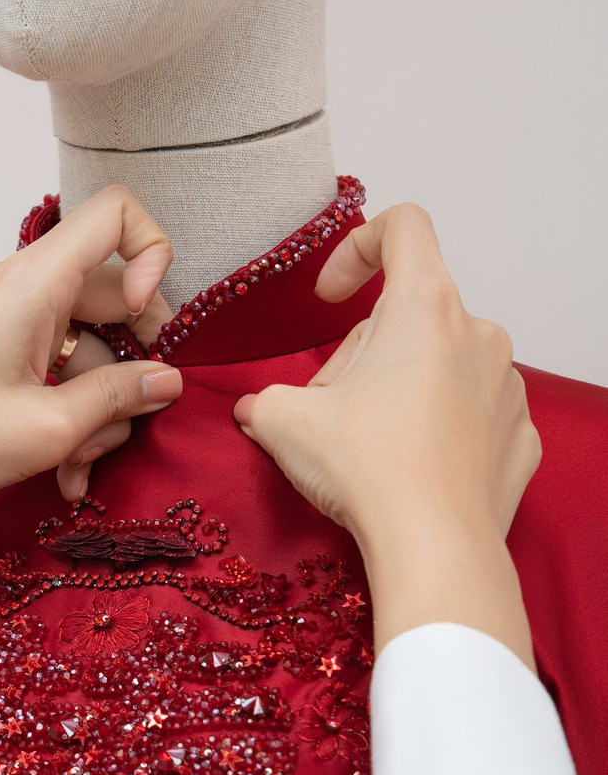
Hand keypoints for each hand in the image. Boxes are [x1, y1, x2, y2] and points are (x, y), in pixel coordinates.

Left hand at [0, 187, 181, 662]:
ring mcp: (11, 320)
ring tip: (77, 466)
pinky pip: (56, 370)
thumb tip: (168, 380)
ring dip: (98, 410)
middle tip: (128, 419)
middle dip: (132, 365)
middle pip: (115, 297)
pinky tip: (62, 471)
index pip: (117, 213)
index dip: (153, 257)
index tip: (146, 324)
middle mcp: (25, 288)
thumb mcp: (47, 428)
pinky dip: (68, 415)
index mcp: (36, 281)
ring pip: (89, 347)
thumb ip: (118, 398)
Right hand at [234, 205, 540, 663]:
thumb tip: (254, 409)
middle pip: (412, 312)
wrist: (433, 546)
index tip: (331, 295)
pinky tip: (409, 468)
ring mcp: (507, 386)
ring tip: (369, 443)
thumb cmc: (367, 467)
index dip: (358, 246)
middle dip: (365, 350)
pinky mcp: (519, 436)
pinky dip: (439, 430)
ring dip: (403, 388)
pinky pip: (472, 415)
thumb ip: (262, 399)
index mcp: (424, 306)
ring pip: (444, 364)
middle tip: (329, 406)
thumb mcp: (282, 421)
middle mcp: (477, 333)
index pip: (404, 227)